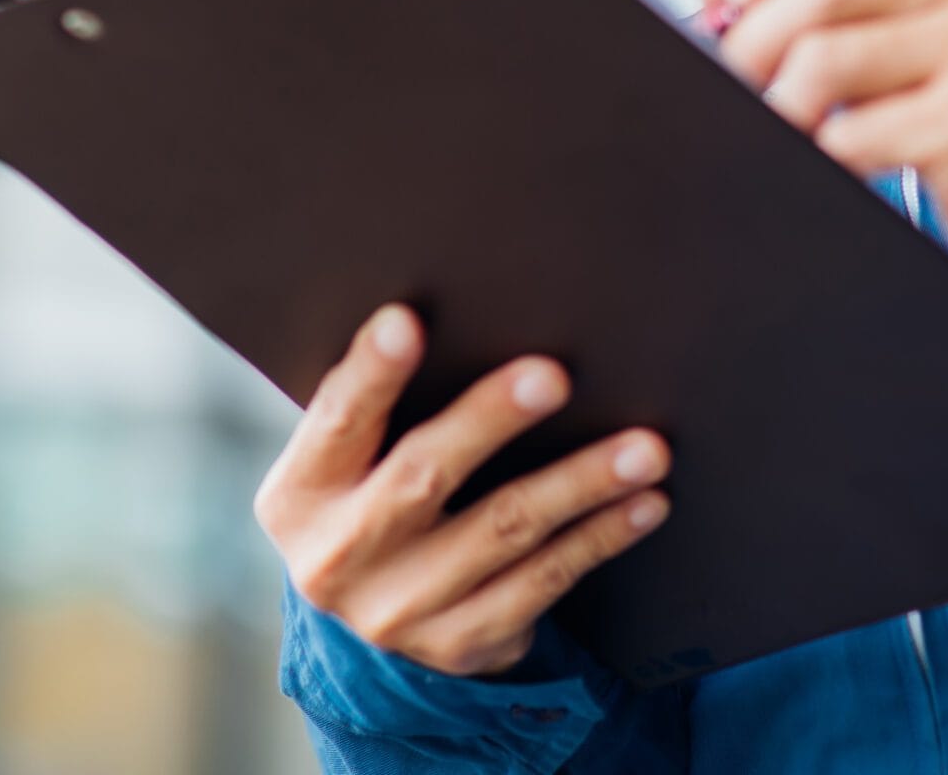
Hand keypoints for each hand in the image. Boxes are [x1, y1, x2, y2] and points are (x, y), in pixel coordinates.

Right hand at [254, 306, 670, 678]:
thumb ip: (382, 402)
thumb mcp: (346, 458)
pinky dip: (601, 537)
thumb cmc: (371, 489)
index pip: (336, 419)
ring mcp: (400, 610)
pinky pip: (544, 582)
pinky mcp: (460, 641)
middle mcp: (341, 556)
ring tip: (644, 449)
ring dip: (582, 484)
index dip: (371, 372)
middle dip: (491, 420)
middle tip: (553, 376)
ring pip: (504, 532)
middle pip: (424, 476)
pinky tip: (645, 503)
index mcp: (302, 493)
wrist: (370, 618)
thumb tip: (469, 306)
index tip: (408, 322)